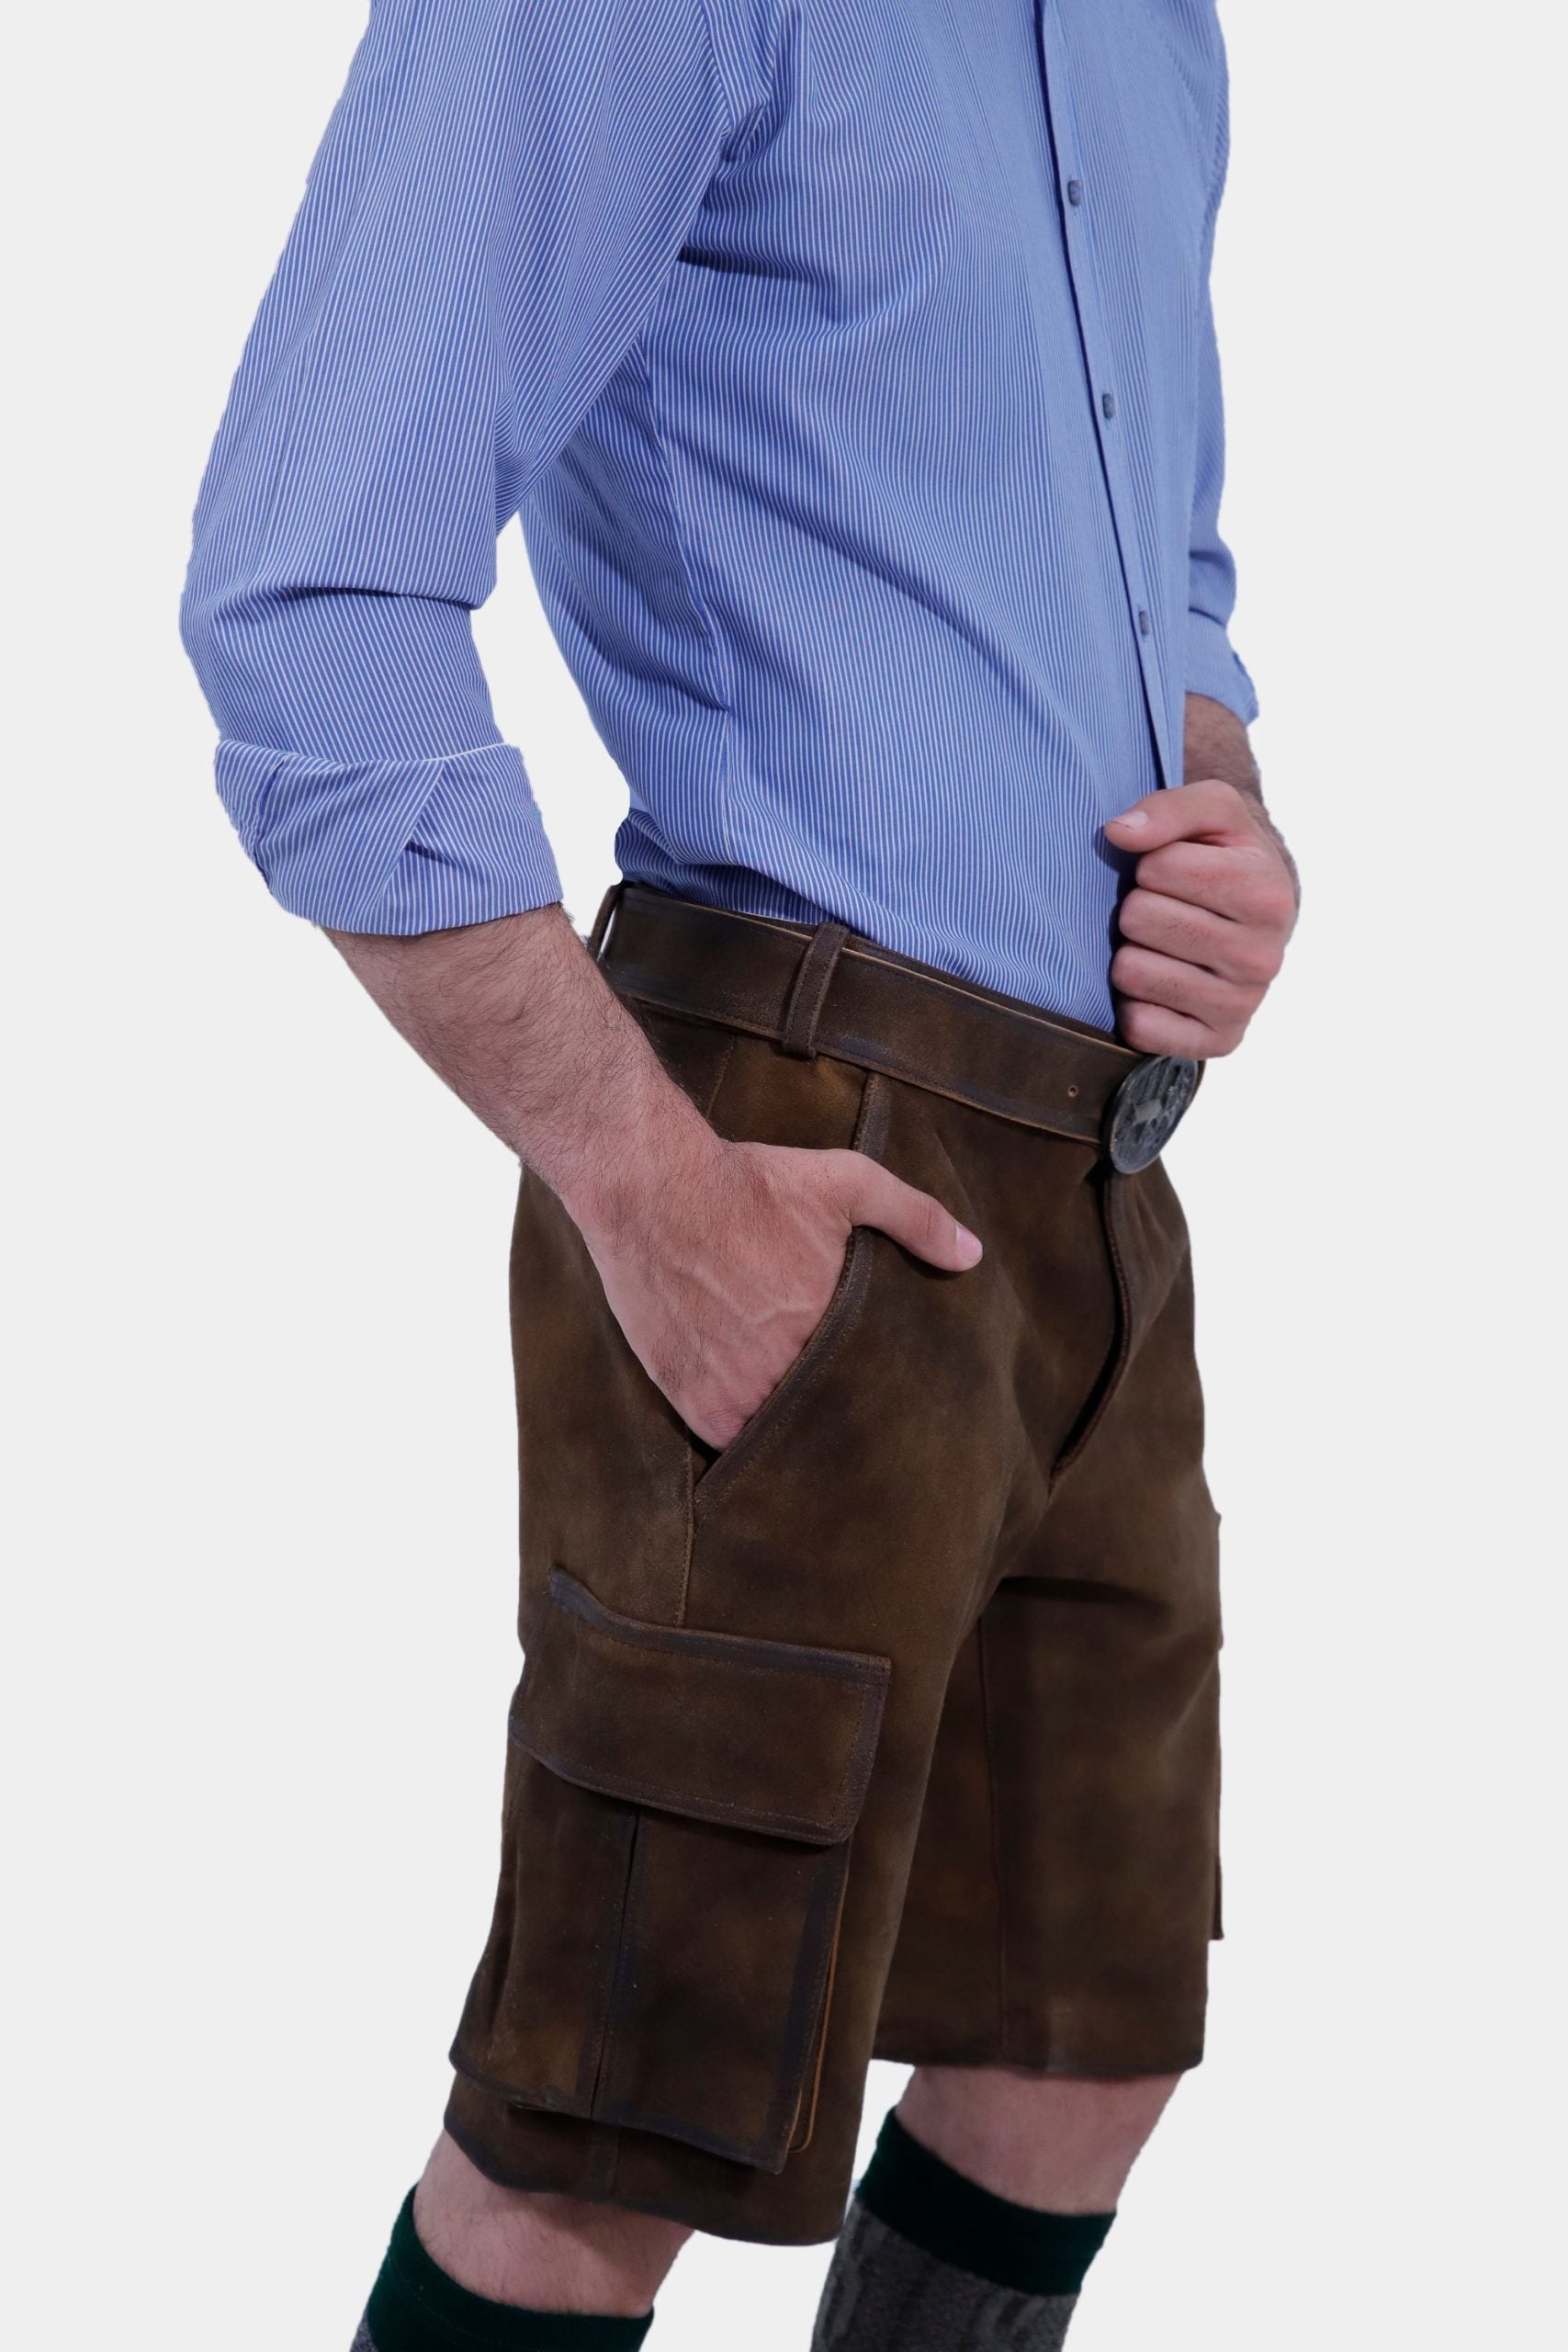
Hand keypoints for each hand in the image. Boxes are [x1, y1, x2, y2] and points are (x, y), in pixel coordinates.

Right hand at [580, 1130, 981, 1449]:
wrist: (651, 1189)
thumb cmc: (750, 1184)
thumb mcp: (846, 1182)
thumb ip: (916, 1217)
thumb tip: (973, 1256)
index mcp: (833, 1325)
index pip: (873, 1383)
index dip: (876, 1387)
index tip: (882, 1386)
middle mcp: (785, 1368)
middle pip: (828, 1414)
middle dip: (836, 1411)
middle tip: (843, 1407)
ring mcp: (735, 1389)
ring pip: (780, 1433)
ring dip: (789, 1425)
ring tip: (798, 1413)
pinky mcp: (690, 1397)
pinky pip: (727, 1441)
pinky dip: (740, 1432)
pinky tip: (750, 1414)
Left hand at [1104, 778, 1297, 1057]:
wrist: (1259, 912)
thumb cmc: (1225, 855)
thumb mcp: (1212, 811)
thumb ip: (1169, 808)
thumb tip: (1118, 833)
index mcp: (1267, 895)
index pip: (1158, 869)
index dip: (1151, 864)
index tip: (1172, 871)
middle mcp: (1263, 956)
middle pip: (1140, 919)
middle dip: (1137, 907)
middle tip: (1163, 910)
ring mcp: (1242, 1005)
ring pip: (1132, 972)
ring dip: (1130, 952)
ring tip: (1160, 944)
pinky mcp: (1218, 1042)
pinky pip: (1141, 1028)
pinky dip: (1133, 1005)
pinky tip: (1157, 987)